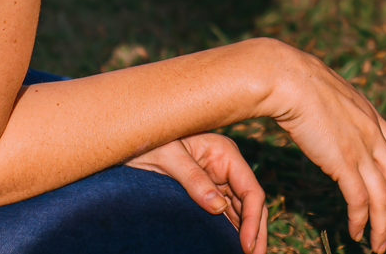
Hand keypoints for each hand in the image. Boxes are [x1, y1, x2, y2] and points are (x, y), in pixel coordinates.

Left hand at [126, 133, 266, 253]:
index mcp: (225, 153)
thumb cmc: (149, 143)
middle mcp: (227, 167)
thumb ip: (194, 180)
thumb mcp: (168, 158)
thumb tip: (218, 207)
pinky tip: (233, 244)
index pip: (250, 189)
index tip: (247, 244)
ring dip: (248, 232)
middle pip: (251, 202)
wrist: (128, 142)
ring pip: (241, 209)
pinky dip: (232, 229)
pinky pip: (226, 212)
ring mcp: (218, 179)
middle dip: (256, 230)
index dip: (253, 219)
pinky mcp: (206, 190)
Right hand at [263, 47, 385, 253]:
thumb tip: (341, 122)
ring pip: (385, 196)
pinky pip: (360, 199)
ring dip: (385, 225)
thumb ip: (346, 114)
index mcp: (374, 118)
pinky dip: (362, 220)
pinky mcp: (343, 162)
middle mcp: (374, 134)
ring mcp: (361, 148)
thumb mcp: (336, 97)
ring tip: (380, 246)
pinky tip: (357, 233)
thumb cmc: (302, 84)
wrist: (291, 79)